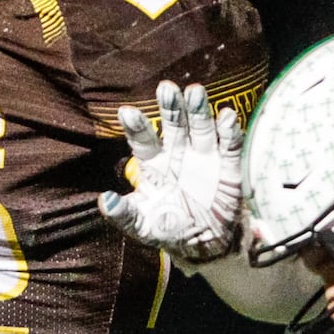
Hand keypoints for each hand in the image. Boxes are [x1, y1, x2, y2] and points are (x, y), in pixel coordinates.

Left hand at [98, 80, 242, 262]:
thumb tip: (105, 201)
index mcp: (153, 163)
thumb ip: (124, 214)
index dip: (136, 126)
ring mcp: (204, 156)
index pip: (143, 139)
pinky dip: (229, 132)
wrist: (205, 245)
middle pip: (174, 124)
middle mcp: (178, 152)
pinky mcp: (228, 166)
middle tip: (166, 88)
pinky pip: (229, 146)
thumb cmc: (167, 228)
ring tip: (195, 92)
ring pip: (201, 127)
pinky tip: (227, 116)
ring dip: (199, 110)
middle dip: (170, 107)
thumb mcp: (142, 225)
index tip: (126, 112)